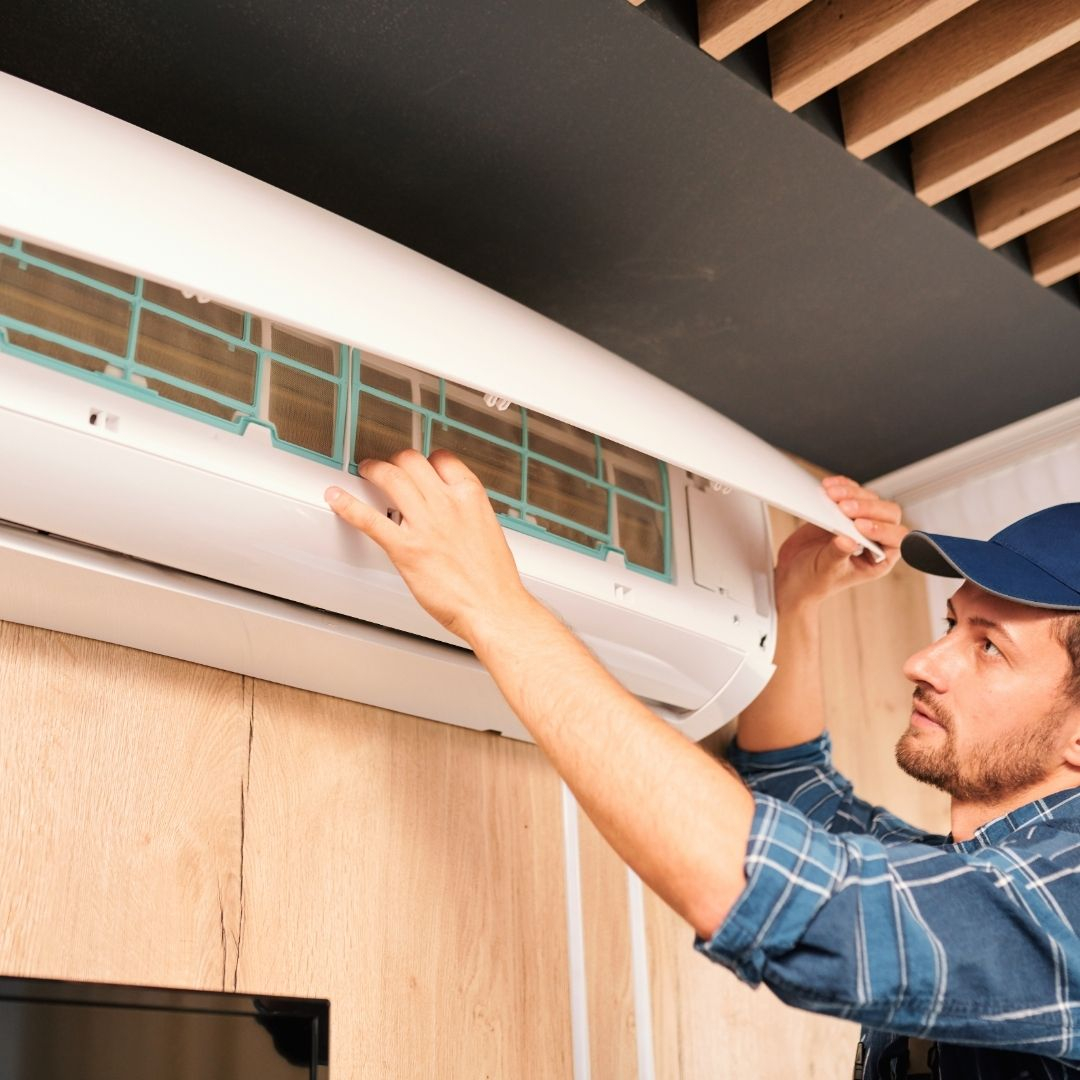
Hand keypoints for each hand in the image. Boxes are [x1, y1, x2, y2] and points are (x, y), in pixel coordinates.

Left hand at [323, 449, 535, 646]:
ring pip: (391, 477)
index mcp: (471, 498)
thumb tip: (454, 514)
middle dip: (396, 460)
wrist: (494, 608)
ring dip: (374, 469)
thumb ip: (468, 516)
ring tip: (367, 471)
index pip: (443, 459)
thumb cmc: (494, 581)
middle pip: (413, 462)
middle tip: (389, 466)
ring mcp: (425, 524)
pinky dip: (347, 505)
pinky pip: (369, 519)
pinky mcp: (406, 549)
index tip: (421, 463)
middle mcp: (447, 504)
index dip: (428, 458)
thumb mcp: (489, 532)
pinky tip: (336, 498)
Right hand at [774, 476, 906, 612]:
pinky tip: (830, 486)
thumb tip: (848, 539)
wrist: (793, 574)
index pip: (895, 538)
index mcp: (879, 559)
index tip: (858, 525)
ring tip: (832, 494)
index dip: (880, 529)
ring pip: (869, 499)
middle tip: (844, 507)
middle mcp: (874, 539)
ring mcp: (859, 523)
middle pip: (886, 514)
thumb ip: (838, 554)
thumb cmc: (814, 581)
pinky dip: (841, 487)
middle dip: (867, 507)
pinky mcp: (843, 512)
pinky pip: (850, 493)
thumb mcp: (826, 571)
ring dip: (852, 494)